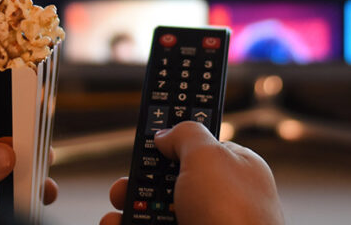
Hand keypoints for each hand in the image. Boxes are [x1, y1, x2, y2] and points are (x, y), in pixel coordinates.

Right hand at [100, 122, 283, 224]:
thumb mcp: (207, 155)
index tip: (146, 140)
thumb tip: (165, 135)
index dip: (171, 142)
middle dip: (140, 181)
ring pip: (154, 212)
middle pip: (168, 181)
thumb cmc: (234, 214)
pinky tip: (116, 224)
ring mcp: (202, 223)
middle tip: (124, 186)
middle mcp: (219, 198)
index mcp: (234, 168)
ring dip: (130, 208)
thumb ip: (185, 135)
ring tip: (119, 210)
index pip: (198, 148)